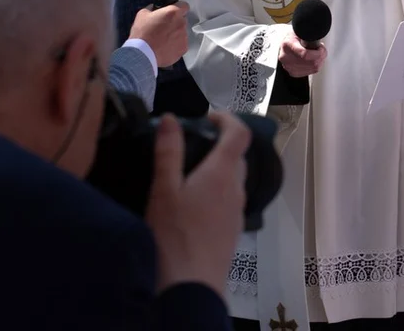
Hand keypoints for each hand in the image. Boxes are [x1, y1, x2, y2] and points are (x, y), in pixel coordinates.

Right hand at [129, 2, 188, 67]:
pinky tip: (164, 47)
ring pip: (182, 33)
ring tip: (162, 40)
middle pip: (181, 20)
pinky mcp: (183, 48)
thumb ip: (152, 9)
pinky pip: (181, 44)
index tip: (174, 12)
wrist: (143, 54)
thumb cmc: (142, 35)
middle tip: (162, 28)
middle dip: (174, 23)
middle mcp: (181, 23)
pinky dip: (175, 46)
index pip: (184, 5)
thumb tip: (154, 9)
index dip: (178, 8)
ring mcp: (184, 37)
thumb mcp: (142, 15)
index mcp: (173, 13)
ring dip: (175, 35)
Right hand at [146, 112, 250, 295]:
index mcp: (223, 173)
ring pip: (234, 179)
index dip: (227, 118)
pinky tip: (193, 205)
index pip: (239, 133)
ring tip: (188, 174)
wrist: (191, 286)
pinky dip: (217, 190)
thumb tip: (171, 118)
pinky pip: (230, 199)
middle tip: (191, 144)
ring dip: (218, 168)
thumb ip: (168, 152)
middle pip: (237, 155)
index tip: (207, 117)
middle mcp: (237, 188)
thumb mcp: (164, 190)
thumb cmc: (174, 236)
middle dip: (219, 144)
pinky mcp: (233, 229)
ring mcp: (238, 210)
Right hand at [278, 33, 326, 77]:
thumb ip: (308, 34)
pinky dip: (316, 66)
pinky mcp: (293, 73)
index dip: (317, 53)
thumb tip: (318, 36)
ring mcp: (288, 66)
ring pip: (313, 68)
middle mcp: (285, 57)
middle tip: (322, 50)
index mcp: (287, 44)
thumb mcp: (299, 31)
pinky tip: (315, 60)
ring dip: (320, 61)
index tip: (321, 48)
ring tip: (319, 54)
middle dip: (321, 56)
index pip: (304, 54)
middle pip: (311, 63)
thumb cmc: (293, 37)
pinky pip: (311, 72)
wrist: (286, 44)